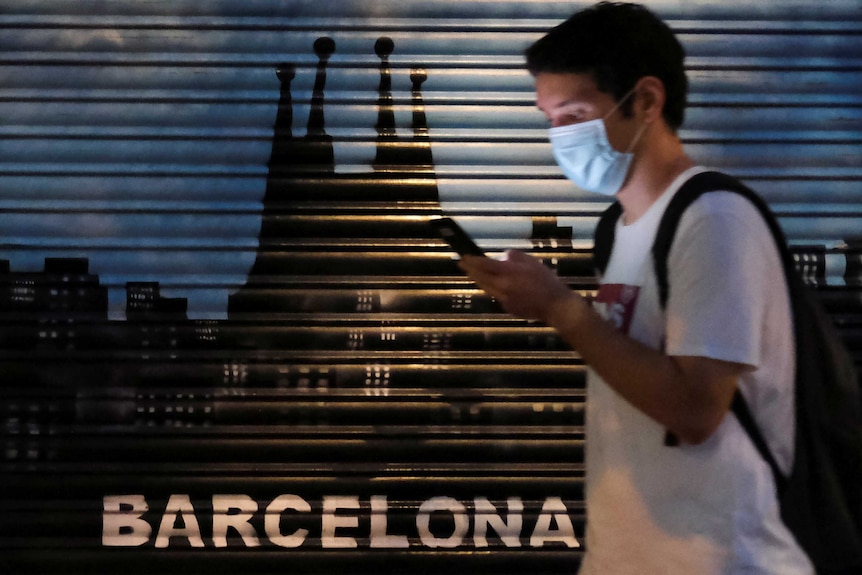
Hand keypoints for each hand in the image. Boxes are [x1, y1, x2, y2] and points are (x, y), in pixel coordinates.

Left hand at [458, 250, 581, 322]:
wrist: (555, 306)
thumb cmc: (546, 281)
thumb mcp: (531, 261)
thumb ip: (513, 257)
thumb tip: (501, 258)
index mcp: (509, 273)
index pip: (484, 265)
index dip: (472, 260)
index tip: (463, 256)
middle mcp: (503, 287)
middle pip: (480, 278)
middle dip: (470, 270)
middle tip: (461, 263)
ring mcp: (504, 300)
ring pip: (486, 288)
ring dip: (479, 279)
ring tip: (473, 272)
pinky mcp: (507, 308)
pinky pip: (497, 296)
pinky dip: (495, 289)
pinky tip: (499, 285)